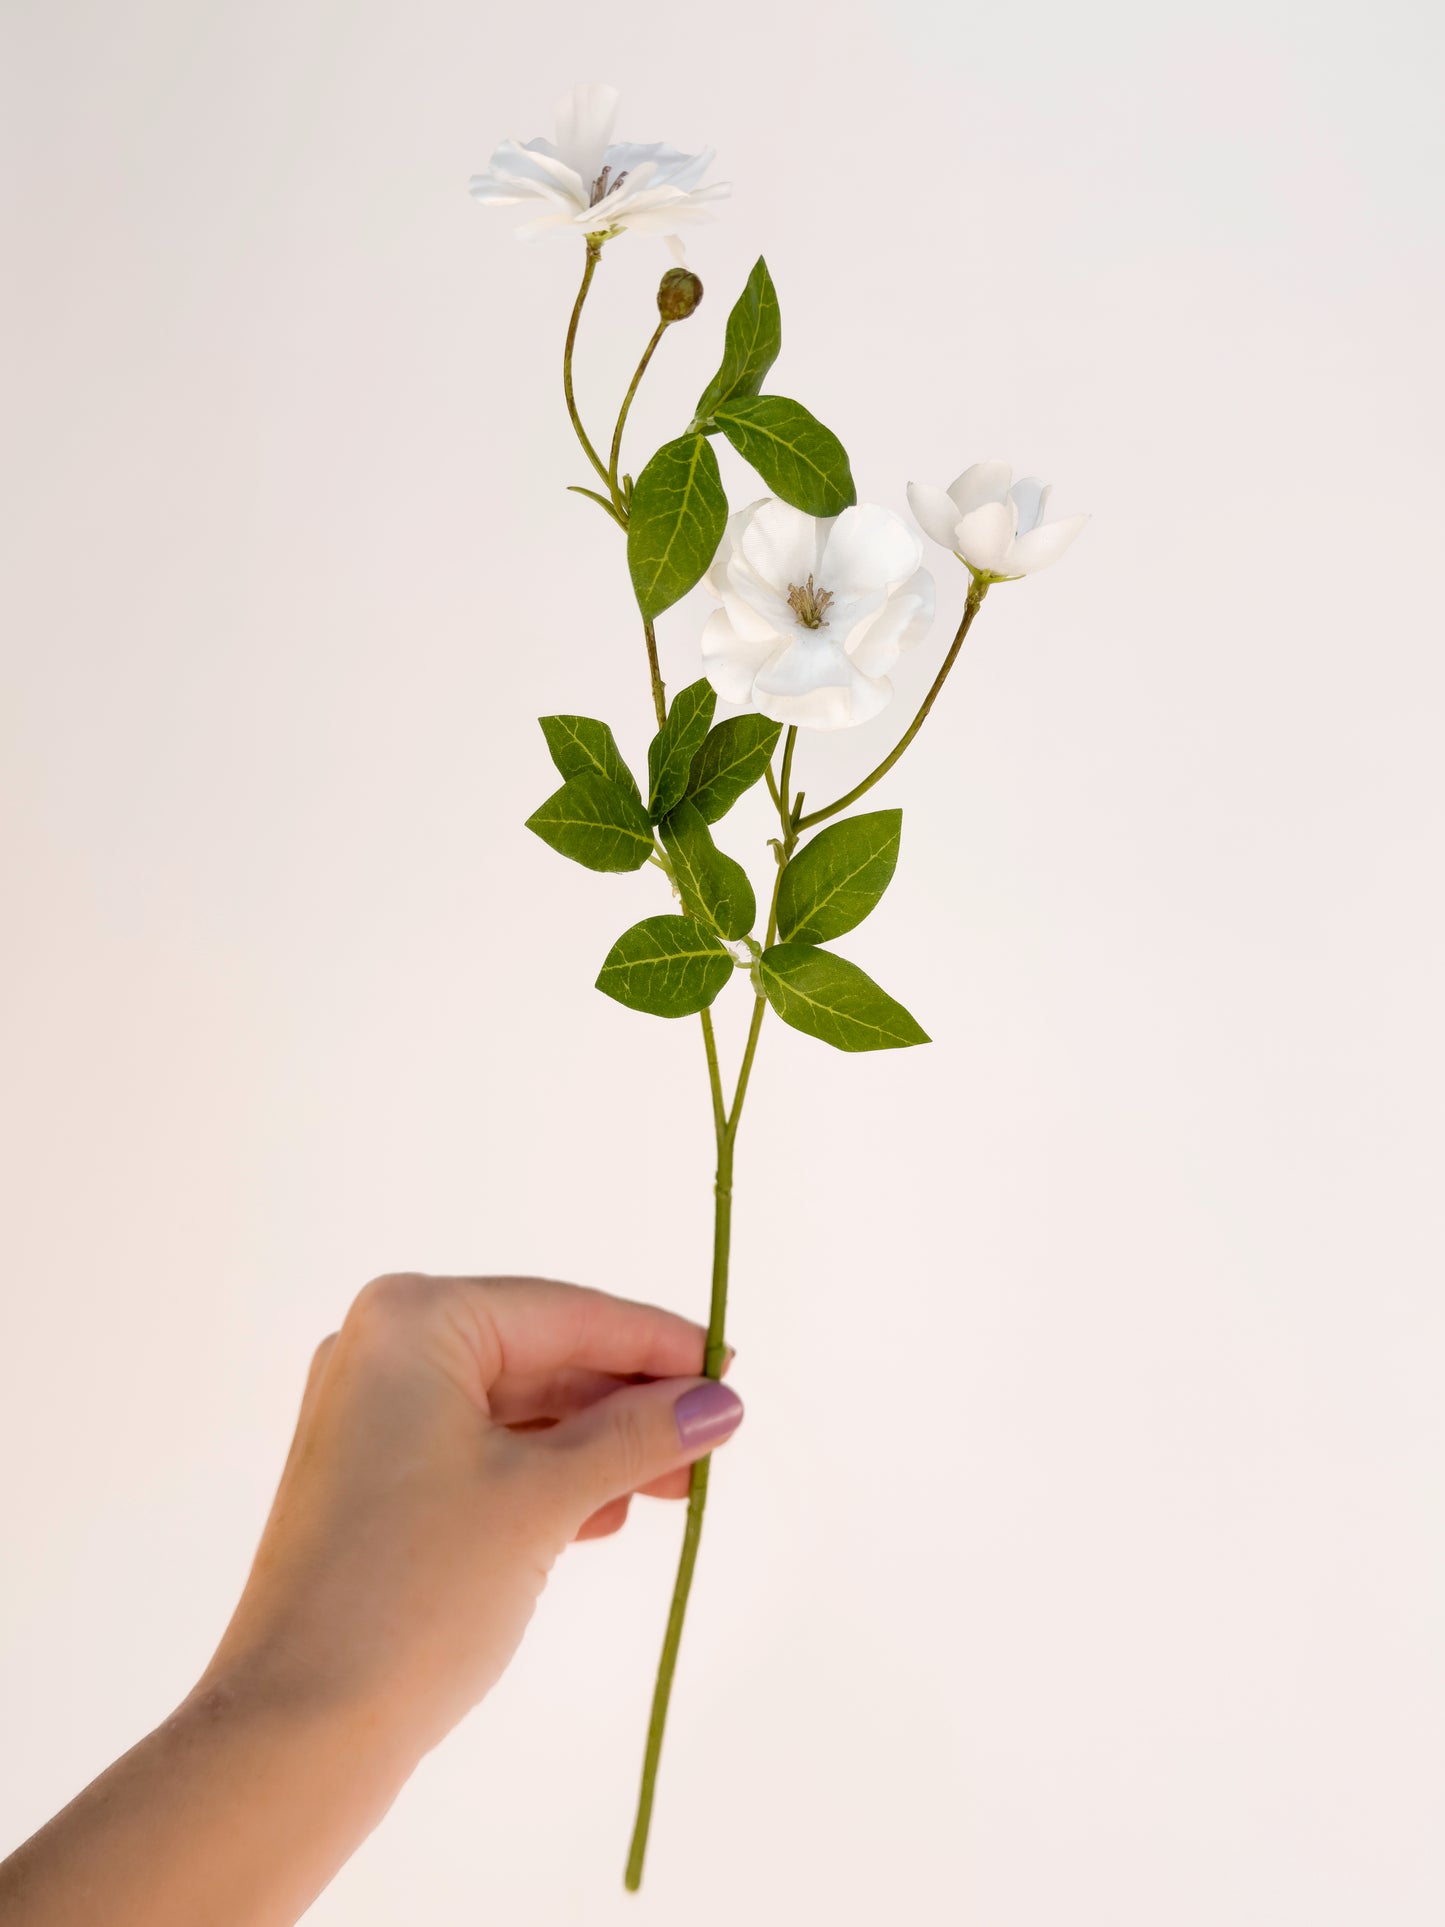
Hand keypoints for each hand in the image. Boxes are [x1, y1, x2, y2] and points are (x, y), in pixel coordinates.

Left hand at [201, 1273, 743, 1760]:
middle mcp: (383, 1352)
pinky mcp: (374, 1486)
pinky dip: (548, 1478)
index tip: (733, 1370)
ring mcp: (372, 1422)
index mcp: (412, 1321)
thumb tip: (717, 1401)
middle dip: (630, 1403)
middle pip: (542, 1357)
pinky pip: (483, 1455)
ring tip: (673, 1485)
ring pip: (517, 1412)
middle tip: (714, 1439)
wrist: (297, 1729)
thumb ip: (637, 1436)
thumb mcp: (543, 1499)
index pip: (566, 1313)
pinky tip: (605, 1514)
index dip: (658, 1343)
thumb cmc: (415, 1588)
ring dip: (597, 1447)